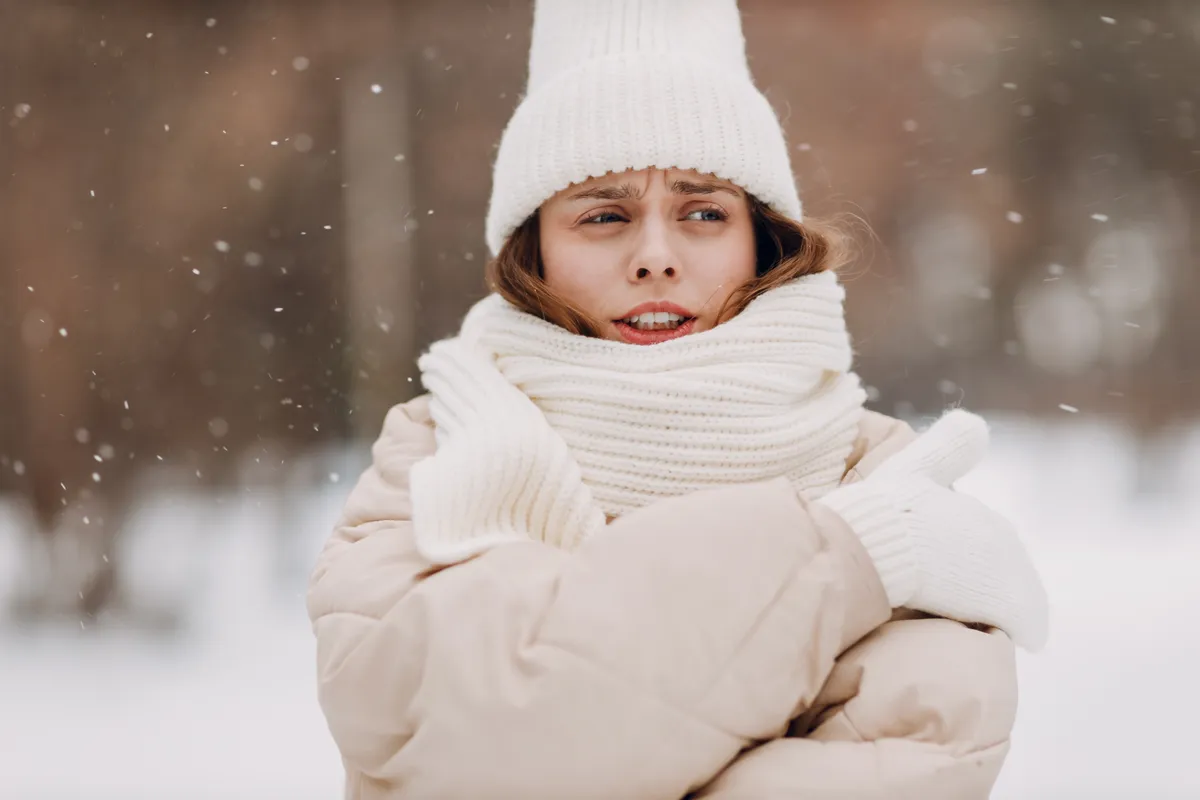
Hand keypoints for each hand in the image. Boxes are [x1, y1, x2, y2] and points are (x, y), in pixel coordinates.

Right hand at [819, 411, 1048, 650]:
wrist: (877, 545)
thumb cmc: (885, 509)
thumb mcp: (914, 465)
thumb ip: (947, 447)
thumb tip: (977, 421)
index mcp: (980, 513)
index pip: (991, 544)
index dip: (974, 560)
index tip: (956, 573)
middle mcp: (1002, 537)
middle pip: (1007, 570)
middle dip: (992, 585)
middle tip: (970, 602)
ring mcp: (1005, 571)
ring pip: (1019, 597)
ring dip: (1009, 609)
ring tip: (992, 623)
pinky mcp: (1004, 603)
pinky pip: (1027, 623)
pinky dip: (1025, 630)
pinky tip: (1023, 640)